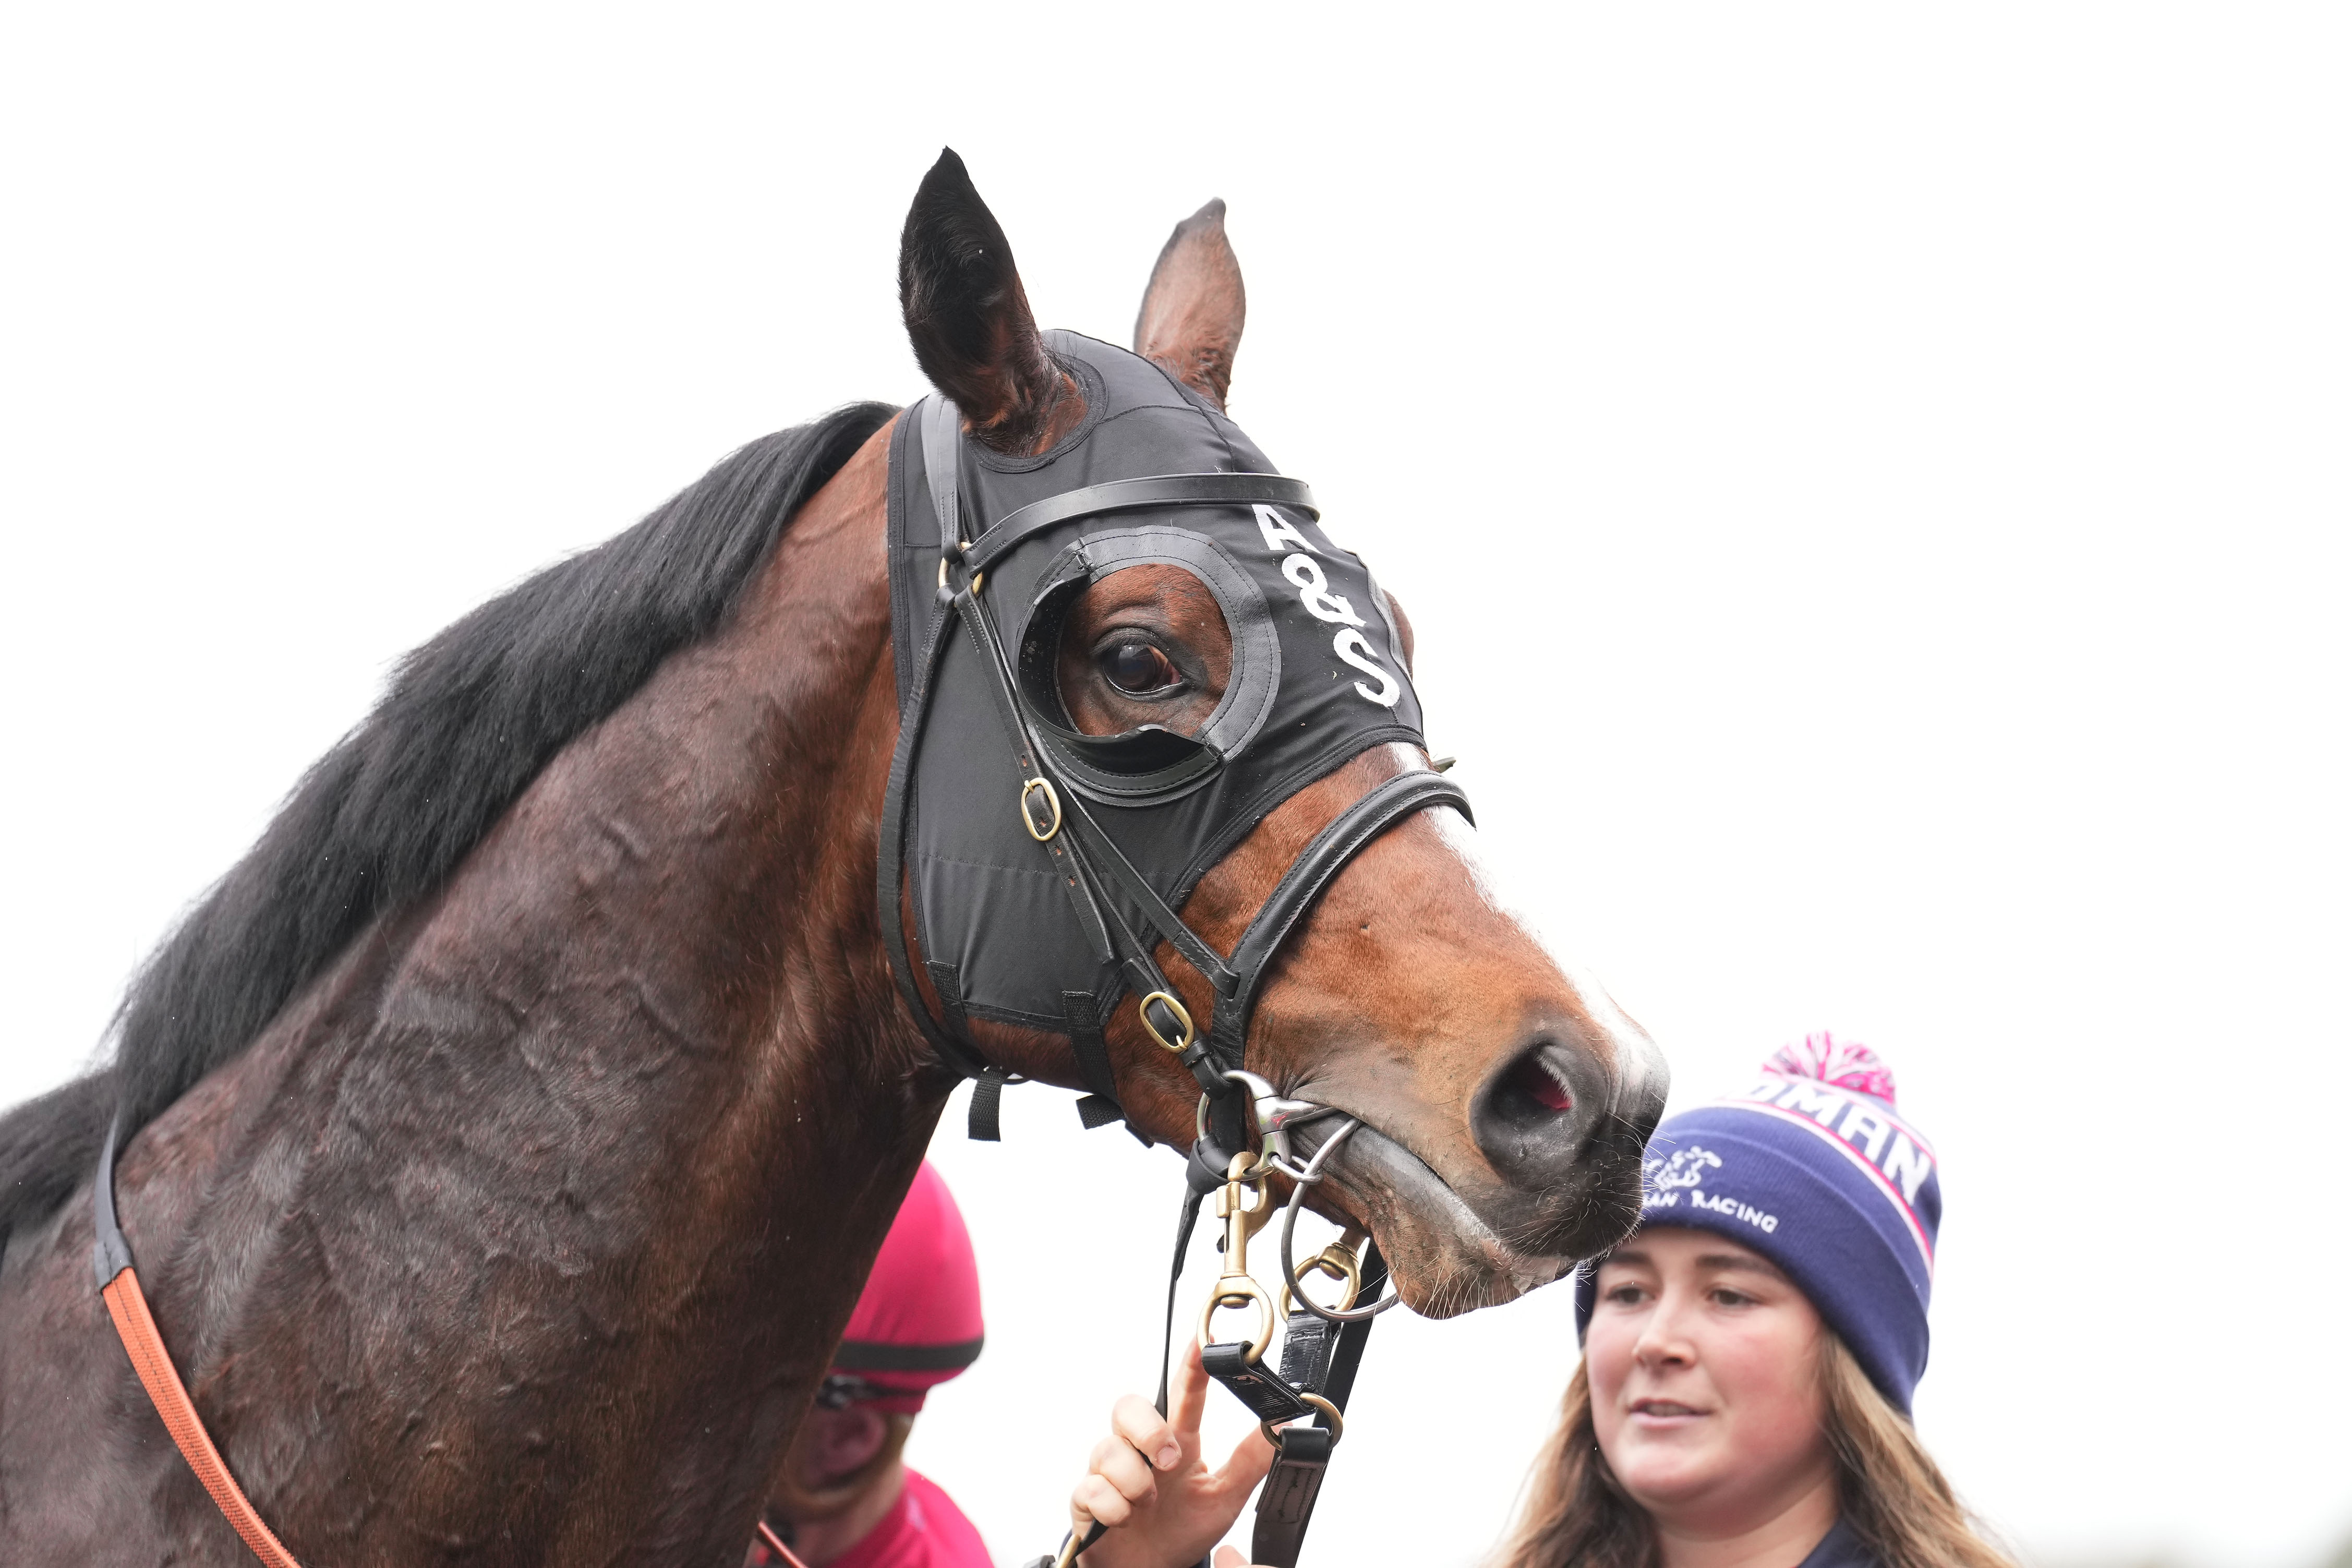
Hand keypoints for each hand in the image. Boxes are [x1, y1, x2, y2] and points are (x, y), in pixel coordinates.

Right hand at [1068, 1341, 1274, 1567]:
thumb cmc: (1183, 1528)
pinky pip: (1090, 1489)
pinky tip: (1126, 1518)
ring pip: (1108, 1448)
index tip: (1203, 1340)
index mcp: (1178, 1443)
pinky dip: (1113, 1507)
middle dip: (1148, 1430)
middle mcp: (1141, 1450)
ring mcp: (1111, 1472)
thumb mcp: (1225, 1498)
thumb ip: (1251, 1461)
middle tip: (1169, 1461)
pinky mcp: (1087, 1500)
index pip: (1184, 1394)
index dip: (1191, 1365)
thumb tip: (1284, 1425)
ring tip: (1149, 1503)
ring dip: (1134, 1480)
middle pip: (1130, 1405)